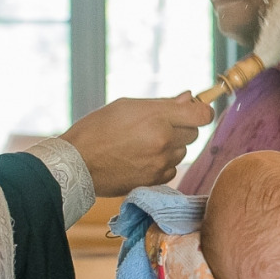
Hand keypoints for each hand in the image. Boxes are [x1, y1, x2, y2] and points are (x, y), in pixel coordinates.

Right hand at [61, 92, 213, 196]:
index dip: (201, 111)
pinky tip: (142, 158)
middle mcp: (163, 141)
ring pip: (182, 152)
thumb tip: (188, 98)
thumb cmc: (97, 128)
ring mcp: (160, 163)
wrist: (77, 163)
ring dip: (171, 146)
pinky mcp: (154, 180)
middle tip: (158, 125)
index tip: (195, 110)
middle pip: (193, 133)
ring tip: (144, 142)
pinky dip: (163, 163)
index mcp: (157, 118)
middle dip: (182, 127)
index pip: (202, 115)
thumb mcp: (126, 106)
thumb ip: (162, 103)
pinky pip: (171, 168)